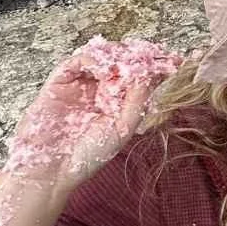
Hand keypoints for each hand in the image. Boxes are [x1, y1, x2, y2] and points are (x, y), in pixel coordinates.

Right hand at [4, 55, 160, 192]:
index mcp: (117, 102)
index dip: (154, 67)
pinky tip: (104, 70)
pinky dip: (92, 60)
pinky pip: (75, 62)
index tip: (174, 59)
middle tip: (152, 54)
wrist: (51, 171)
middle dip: (137, 56)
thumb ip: (137, 100)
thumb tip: (150, 74)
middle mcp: (99, 90)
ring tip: (128, 62)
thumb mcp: (122, 128)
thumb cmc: (87, 156)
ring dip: (116, 55)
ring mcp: (79, 85)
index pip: (138, 77)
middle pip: (121, 62)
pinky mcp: (59, 82)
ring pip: (100, 57)